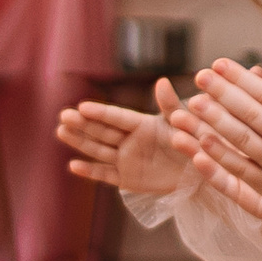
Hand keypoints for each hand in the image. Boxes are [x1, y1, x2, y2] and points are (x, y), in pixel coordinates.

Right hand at [55, 78, 193, 193]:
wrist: (201, 172)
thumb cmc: (195, 142)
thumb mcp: (183, 123)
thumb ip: (170, 105)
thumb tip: (162, 81)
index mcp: (141, 124)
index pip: (116, 117)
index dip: (100, 112)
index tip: (82, 106)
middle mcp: (129, 140)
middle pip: (102, 130)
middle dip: (82, 123)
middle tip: (63, 115)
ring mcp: (126, 159)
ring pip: (98, 149)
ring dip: (80, 141)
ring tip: (60, 130)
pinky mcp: (127, 179)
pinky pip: (105, 175)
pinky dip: (90, 171)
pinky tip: (73, 165)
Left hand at [183, 59, 261, 224]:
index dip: (239, 76)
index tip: (218, 63)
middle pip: (248, 112)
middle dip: (222, 92)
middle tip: (199, 75)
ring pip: (241, 138)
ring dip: (215, 119)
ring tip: (194, 102)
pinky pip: (240, 168)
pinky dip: (221, 155)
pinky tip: (202, 141)